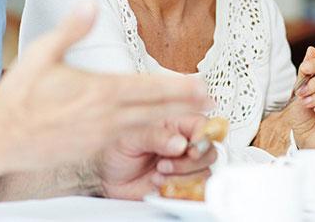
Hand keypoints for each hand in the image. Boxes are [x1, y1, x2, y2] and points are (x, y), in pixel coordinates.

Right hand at [0, 3, 210, 173]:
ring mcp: (100, 136)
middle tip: (211, 102)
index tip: (202, 85)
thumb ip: (71, 28)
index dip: (179, 87)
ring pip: (146, 127)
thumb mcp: (43, 52)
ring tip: (193, 118)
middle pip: (156, 109)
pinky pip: (127, 142)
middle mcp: (106, 116)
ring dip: (173, 121)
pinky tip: (156, 134)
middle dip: (186, 105)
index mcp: (100, 90)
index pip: (150, 87)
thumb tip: (89, 4)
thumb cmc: (19, 95)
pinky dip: (147, 137)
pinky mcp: (91, 150)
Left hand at [96, 114, 217, 199]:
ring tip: (158, 173)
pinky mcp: (181, 184)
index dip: (203, 136)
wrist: (105, 178)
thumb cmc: (115, 150)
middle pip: (208, 151)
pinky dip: (179, 191)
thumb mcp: (130, 137)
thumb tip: (179, 142)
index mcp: (173, 123)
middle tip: (164, 163)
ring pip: (204, 172)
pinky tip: (162, 186)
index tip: (191, 148)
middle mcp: (182, 143)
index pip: (202, 124)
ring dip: (181, 177)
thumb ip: (155, 136)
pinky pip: (195, 191)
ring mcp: (183, 165)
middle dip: (188, 162)